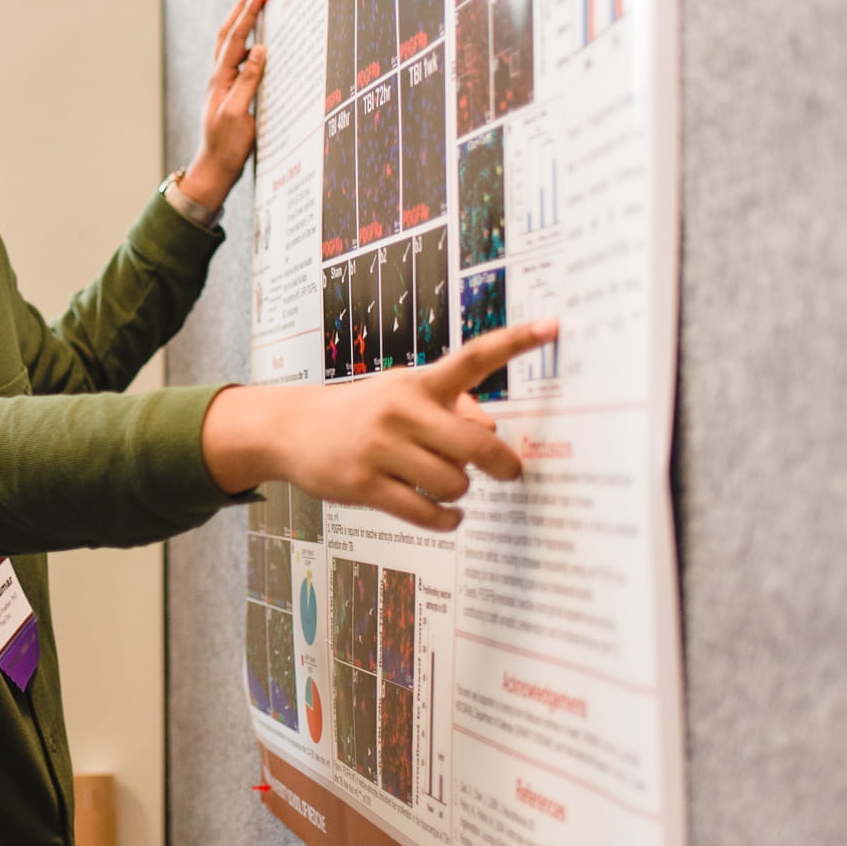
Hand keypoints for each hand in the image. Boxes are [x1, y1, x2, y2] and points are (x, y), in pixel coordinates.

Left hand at [179, 0, 271, 212]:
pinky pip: (239, 60)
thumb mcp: (238, 115)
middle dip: (242, 6)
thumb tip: (259, 50)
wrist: (214, 169)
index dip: (246, 12)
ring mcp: (224, 84)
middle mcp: (219, 77)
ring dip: (243, 21)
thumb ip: (247, 82)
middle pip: (229, 34)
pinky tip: (259, 40)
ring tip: (256, 0)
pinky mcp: (231, 92)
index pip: (234, 39)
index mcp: (220, 80)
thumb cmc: (226, 147)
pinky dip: (248, 43)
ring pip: (232, 45)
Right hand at [202, 321, 560, 530]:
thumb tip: (492, 436)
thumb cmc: (364, 414)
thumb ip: (453, 411)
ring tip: (449, 489)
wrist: (292, 428)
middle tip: (512, 472)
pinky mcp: (363, 484)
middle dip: (502, 465)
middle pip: (474, 444)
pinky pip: (425, 511)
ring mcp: (380, 447)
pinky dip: (446, 519)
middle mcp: (401, 410)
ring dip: (459, 491)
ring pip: (453, 482)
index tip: (554, 326)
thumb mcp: (405, 398)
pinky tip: (447, 515)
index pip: (473, 358)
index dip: (515, 342)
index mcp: (418, 384)